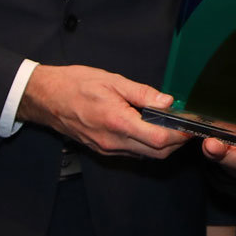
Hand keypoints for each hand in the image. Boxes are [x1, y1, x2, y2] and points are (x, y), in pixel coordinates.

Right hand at [17, 64, 189, 157]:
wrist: (46, 98)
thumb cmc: (76, 85)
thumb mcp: (113, 81)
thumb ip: (143, 93)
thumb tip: (168, 102)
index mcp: (118, 122)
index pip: (159, 139)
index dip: (179, 135)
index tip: (189, 125)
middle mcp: (113, 142)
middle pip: (157, 153)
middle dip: (176, 142)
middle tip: (184, 125)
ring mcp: (107, 149)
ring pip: (146, 155)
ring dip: (162, 145)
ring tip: (169, 125)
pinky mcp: (102, 150)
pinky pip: (132, 152)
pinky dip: (146, 145)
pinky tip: (149, 128)